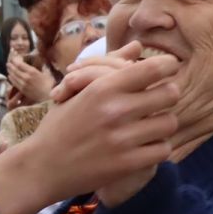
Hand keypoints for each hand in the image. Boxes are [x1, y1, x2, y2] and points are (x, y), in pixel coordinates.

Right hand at [0, 54, 179, 213]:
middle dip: (167, 96)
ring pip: (170, 122)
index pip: (154, 68)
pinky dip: (157, 148)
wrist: (41, 167)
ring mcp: (123, 139)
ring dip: (163, 123)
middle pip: (170, 93)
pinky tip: (144, 146)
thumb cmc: (59, 125)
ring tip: (149, 126)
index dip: (168, 67)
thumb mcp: (77, 90)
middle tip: (157, 102)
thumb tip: (137, 46)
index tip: (167, 71)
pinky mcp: (127, 164)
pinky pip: (163, 150)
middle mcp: (115, 110)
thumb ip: (110, 67)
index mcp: (102, 87)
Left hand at [6, 54, 54, 104]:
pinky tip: (10, 76)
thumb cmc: (50, 84)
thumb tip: (41, 60)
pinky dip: (11, 78)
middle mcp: (26, 77)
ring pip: (13, 76)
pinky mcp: (22, 90)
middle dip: (10, 65)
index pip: (19, 64)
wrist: (49, 97)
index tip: (13, 58)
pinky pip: (14, 83)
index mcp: (32, 71)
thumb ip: (42, 66)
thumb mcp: (47, 72)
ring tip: (8, 68)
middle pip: (14, 69)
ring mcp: (23, 84)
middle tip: (9, 62)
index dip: (15, 60)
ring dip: (9, 71)